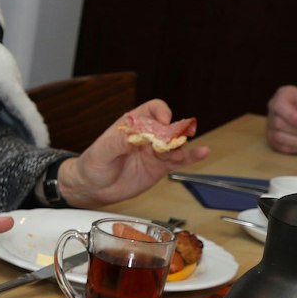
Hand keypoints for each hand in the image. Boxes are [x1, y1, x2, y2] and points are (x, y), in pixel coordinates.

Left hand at [55, 100, 208, 206]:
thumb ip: (117, 144)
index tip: (163, 122)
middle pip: (169, 126)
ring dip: (181, 146)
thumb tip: (133, 137)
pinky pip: (179, 160)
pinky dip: (192, 156)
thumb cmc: (93, 165)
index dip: (161, 112)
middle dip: (173, 132)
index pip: (152, 109)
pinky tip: (203, 152)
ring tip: (178, 153)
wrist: (93, 187)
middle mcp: (147, 136)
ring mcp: (155, 151)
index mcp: (132, 125)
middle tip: (168, 143)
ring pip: (176, 144)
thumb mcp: (101, 152)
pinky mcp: (160, 167)